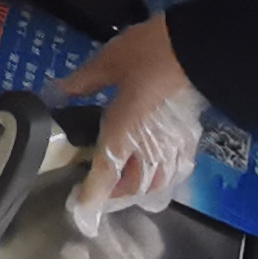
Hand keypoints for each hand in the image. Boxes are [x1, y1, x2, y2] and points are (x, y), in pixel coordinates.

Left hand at [50, 17, 210, 213]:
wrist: (197, 49)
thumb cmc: (149, 55)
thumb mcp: (109, 62)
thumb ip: (85, 81)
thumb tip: (60, 90)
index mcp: (124, 133)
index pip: (105, 175)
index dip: (92, 195)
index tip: (82, 209)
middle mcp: (150, 148)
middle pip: (133, 186)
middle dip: (116, 195)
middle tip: (100, 191)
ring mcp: (173, 145)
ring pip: (158, 182)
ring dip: (140, 188)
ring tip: (126, 183)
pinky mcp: (190, 136)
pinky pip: (176, 168)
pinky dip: (164, 175)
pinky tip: (158, 167)